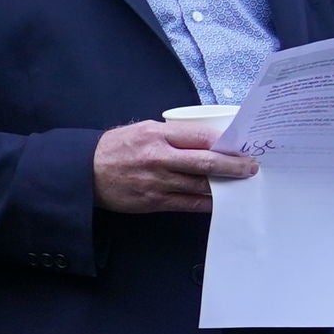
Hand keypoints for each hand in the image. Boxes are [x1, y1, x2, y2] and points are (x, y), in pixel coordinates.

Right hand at [92, 119, 257, 213]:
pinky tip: (220, 200)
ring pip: (201, 185)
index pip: (200, 136)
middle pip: (206, 162)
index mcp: (156, 134)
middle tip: (251, 167)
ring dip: (224, 185)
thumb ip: (171, 135)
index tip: (241, 145)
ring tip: (240, 183)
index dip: (225, 142)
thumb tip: (204, 140)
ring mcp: (157, 182)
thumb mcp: (141, 130)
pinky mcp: (154, 201)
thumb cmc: (114, 149)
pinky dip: (207, 202)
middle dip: (233, 165)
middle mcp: (158, 158)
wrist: (83, 173)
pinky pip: (189, 203)